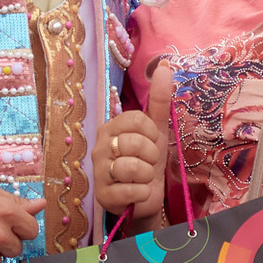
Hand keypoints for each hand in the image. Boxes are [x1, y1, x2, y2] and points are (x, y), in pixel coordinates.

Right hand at [92, 62, 172, 219]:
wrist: (144, 197)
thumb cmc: (147, 161)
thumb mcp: (157, 130)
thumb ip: (159, 100)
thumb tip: (164, 65)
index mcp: (111, 127)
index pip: (137, 119)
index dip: (152, 133)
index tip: (151, 142)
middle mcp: (99, 146)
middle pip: (135, 143)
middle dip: (151, 156)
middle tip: (147, 162)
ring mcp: (98, 171)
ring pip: (132, 167)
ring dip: (147, 175)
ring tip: (142, 177)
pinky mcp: (103, 195)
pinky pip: (131, 190)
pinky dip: (142, 193)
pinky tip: (138, 192)